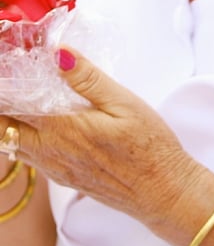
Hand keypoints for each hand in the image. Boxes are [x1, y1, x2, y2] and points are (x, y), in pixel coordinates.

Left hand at [1, 47, 201, 227]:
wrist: (165, 192)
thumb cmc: (152, 149)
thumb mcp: (126, 104)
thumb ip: (89, 79)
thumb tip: (59, 53)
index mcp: (62, 128)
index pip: (10, 104)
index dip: (6, 85)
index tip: (10, 71)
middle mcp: (51, 152)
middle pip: (2, 128)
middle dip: (4, 105)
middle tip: (16, 87)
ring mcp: (56, 169)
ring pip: (13, 145)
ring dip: (11, 123)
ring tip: (26, 102)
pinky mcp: (66, 179)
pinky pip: (31, 158)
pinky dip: (27, 139)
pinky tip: (47, 127)